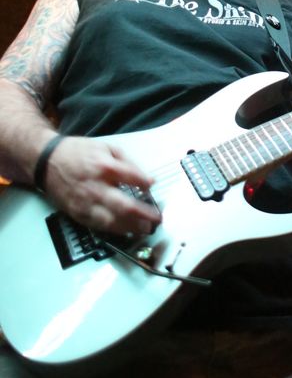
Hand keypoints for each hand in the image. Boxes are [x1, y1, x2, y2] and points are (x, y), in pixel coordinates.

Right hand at [44, 136, 161, 234]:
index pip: (133, 178)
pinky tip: (126, 230)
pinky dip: (115, 230)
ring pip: (113, 221)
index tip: (152, 186)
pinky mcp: (78, 214)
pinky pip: (99, 226)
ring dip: (132, 227)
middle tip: (156, 218)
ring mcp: (87, 203)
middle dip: (144, 214)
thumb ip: (127, 162)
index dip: (146, 184)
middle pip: (125, 206)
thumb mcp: (106, 147)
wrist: (47, 162)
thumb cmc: (78, 152)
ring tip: (145, 228)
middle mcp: (97, 187)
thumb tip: (146, 178)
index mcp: (105, 167)